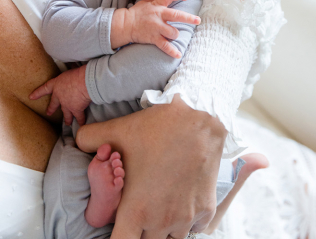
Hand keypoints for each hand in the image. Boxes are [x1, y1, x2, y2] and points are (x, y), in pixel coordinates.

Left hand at [29, 65, 89, 125]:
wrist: (84, 82)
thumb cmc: (78, 73)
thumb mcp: (71, 70)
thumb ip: (70, 74)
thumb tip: (74, 67)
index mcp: (56, 85)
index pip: (45, 89)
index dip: (38, 93)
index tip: (31, 97)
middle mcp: (60, 96)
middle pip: (54, 104)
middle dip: (51, 108)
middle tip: (48, 113)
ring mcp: (67, 104)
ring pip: (66, 113)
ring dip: (67, 119)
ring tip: (67, 123)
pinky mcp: (76, 109)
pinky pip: (79, 116)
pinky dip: (81, 121)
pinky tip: (81, 125)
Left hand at [75, 95, 227, 237]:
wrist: (203, 120)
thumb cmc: (160, 128)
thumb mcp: (120, 130)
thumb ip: (90, 138)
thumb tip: (76, 140)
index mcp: (136, 211)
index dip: (118, 238)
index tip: (120, 228)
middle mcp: (161, 221)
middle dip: (141, 230)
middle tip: (142, 209)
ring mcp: (187, 217)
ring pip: (172, 238)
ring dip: (165, 228)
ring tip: (162, 206)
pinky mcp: (207, 208)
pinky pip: (195, 229)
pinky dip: (188, 222)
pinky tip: (183, 202)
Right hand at [112, 0, 200, 57]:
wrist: (124, 25)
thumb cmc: (136, 13)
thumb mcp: (146, 3)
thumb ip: (158, 1)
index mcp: (156, 5)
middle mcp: (158, 15)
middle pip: (177, 16)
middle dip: (189, 18)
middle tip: (198, 20)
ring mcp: (156, 28)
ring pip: (173, 32)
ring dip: (176, 34)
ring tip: (174, 35)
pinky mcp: (153, 38)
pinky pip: (165, 46)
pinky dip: (172, 51)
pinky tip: (178, 55)